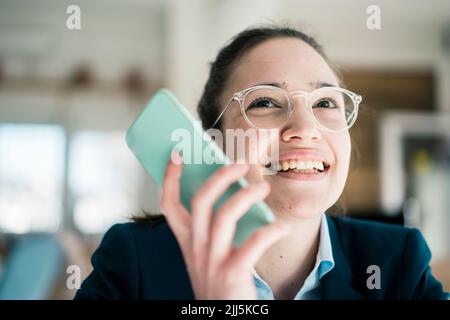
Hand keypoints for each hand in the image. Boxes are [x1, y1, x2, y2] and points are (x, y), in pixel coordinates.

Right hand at [160, 152, 289, 298]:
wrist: (221, 318)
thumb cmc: (220, 283)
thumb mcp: (206, 256)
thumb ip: (213, 230)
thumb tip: (234, 195)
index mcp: (187, 242)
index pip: (168, 205)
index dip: (169, 178)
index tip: (177, 155)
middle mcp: (195, 248)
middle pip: (200, 200)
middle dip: (220, 176)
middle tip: (241, 164)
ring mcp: (212, 261)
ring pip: (224, 216)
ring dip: (246, 196)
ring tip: (263, 187)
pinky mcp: (232, 274)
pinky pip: (254, 243)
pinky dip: (271, 231)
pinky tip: (282, 227)